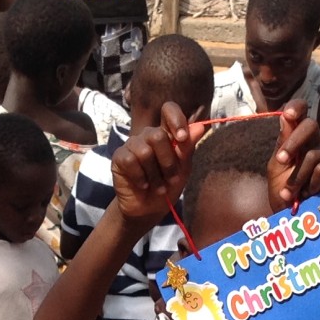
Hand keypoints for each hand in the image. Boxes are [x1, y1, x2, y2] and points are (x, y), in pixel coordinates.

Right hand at [111, 102, 203, 224]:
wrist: (149, 210)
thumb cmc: (167, 187)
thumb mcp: (182, 169)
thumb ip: (188, 147)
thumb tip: (200, 126)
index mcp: (166, 133)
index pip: (168, 109)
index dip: (176, 120)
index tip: (182, 139)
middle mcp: (148, 135)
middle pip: (158, 135)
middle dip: (168, 162)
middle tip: (171, 179)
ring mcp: (132, 145)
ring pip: (144, 151)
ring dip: (155, 175)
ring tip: (158, 187)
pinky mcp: (119, 158)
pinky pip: (130, 161)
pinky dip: (140, 177)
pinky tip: (143, 185)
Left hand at [267, 101, 319, 208]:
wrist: (292, 214)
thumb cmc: (283, 187)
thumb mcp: (277, 165)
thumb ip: (282, 142)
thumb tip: (284, 117)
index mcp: (298, 135)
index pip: (301, 111)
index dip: (297, 107)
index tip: (288, 115)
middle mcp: (316, 140)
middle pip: (310, 125)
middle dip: (293, 143)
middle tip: (281, 160)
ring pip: (312, 154)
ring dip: (297, 177)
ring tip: (291, 192)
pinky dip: (311, 184)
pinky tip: (308, 193)